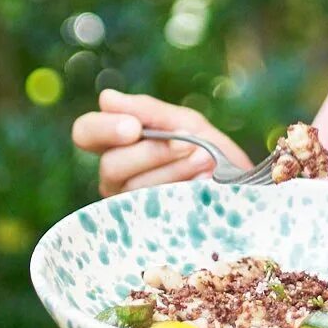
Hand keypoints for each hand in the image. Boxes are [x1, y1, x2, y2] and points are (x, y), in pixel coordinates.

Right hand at [72, 89, 253, 196]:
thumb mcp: (185, 123)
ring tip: (205, 161)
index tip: (134, 128)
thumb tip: (105, 98)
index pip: (85, 133)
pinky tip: (202, 183)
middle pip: (111, 165)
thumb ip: (148, 112)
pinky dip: (181, 190)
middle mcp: (114, 178)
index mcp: (118, 145)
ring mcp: (126, 206)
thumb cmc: (209, 151)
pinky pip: (152, 209)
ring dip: (175, 169)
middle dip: (155, 152)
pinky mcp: (145, 229)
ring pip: (133, 188)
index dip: (103, 128)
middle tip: (190, 145)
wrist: (241, 187)